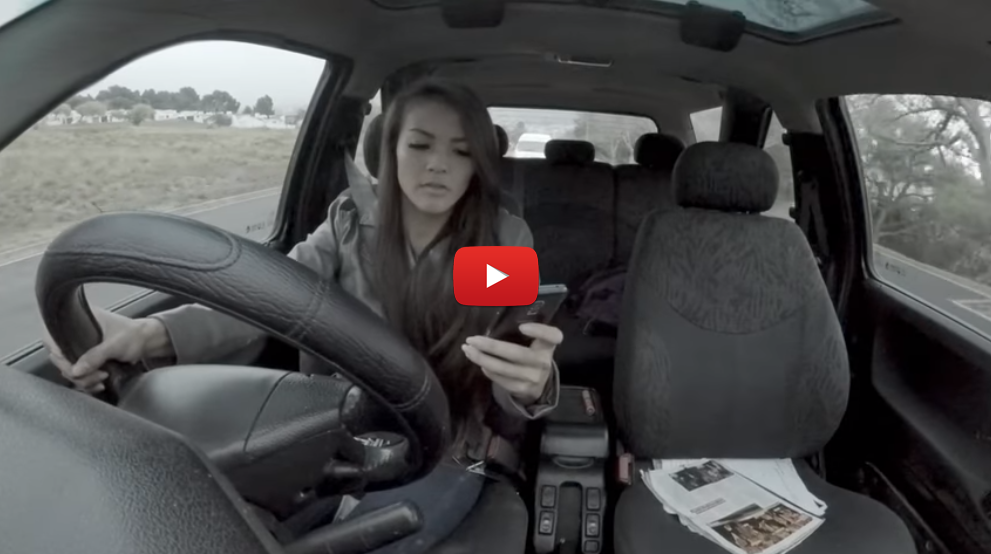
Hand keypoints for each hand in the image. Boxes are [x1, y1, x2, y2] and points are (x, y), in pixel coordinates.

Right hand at [43, 307, 169, 393]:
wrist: (148, 342)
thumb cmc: (133, 335)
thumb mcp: (114, 344)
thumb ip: (95, 356)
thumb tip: (75, 371)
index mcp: (77, 320)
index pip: (53, 338)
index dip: (59, 355)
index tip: (74, 366)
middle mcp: (74, 333)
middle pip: (59, 358)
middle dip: (76, 372)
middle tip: (97, 375)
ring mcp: (79, 347)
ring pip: (68, 369)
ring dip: (83, 380)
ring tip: (102, 378)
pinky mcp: (86, 360)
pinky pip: (78, 375)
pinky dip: (86, 382)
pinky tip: (99, 384)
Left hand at [461, 322, 562, 403]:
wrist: (538, 387)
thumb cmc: (532, 358)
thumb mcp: (536, 344)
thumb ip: (526, 333)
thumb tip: (494, 318)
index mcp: (548, 346)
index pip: (553, 337)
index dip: (539, 331)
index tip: (522, 326)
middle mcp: (543, 363)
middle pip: (517, 354)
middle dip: (491, 346)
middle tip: (472, 339)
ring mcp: (532, 378)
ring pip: (503, 368)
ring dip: (481, 358)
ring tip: (467, 349)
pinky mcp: (521, 389)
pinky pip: (500, 379)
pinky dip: (487, 369)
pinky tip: (479, 362)